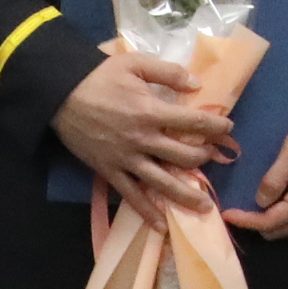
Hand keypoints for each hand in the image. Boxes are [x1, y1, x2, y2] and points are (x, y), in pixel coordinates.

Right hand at [51, 48, 238, 205]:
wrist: (59, 93)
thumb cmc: (99, 76)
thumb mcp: (134, 63)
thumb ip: (167, 72)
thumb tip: (196, 84)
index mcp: (151, 111)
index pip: (193, 123)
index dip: (215, 127)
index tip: (228, 129)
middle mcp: (142, 139)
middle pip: (183, 156)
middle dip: (203, 158)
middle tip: (213, 158)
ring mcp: (126, 159)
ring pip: (162, 183)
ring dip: (185, 195)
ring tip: (204, 207)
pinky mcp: (109, 171)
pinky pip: (131, 196)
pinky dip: (147, 212)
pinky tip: (161, 225)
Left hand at [225, 124, 287, 240]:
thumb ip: (274, 178)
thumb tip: (260, 202)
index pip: (271, 222)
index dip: (247, 221)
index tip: (227, 214)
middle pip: (279, 231)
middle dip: (256, 223)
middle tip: (239, 207)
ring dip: (269, 221)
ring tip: (253, 205)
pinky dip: (282, 216)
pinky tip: (273, 201)